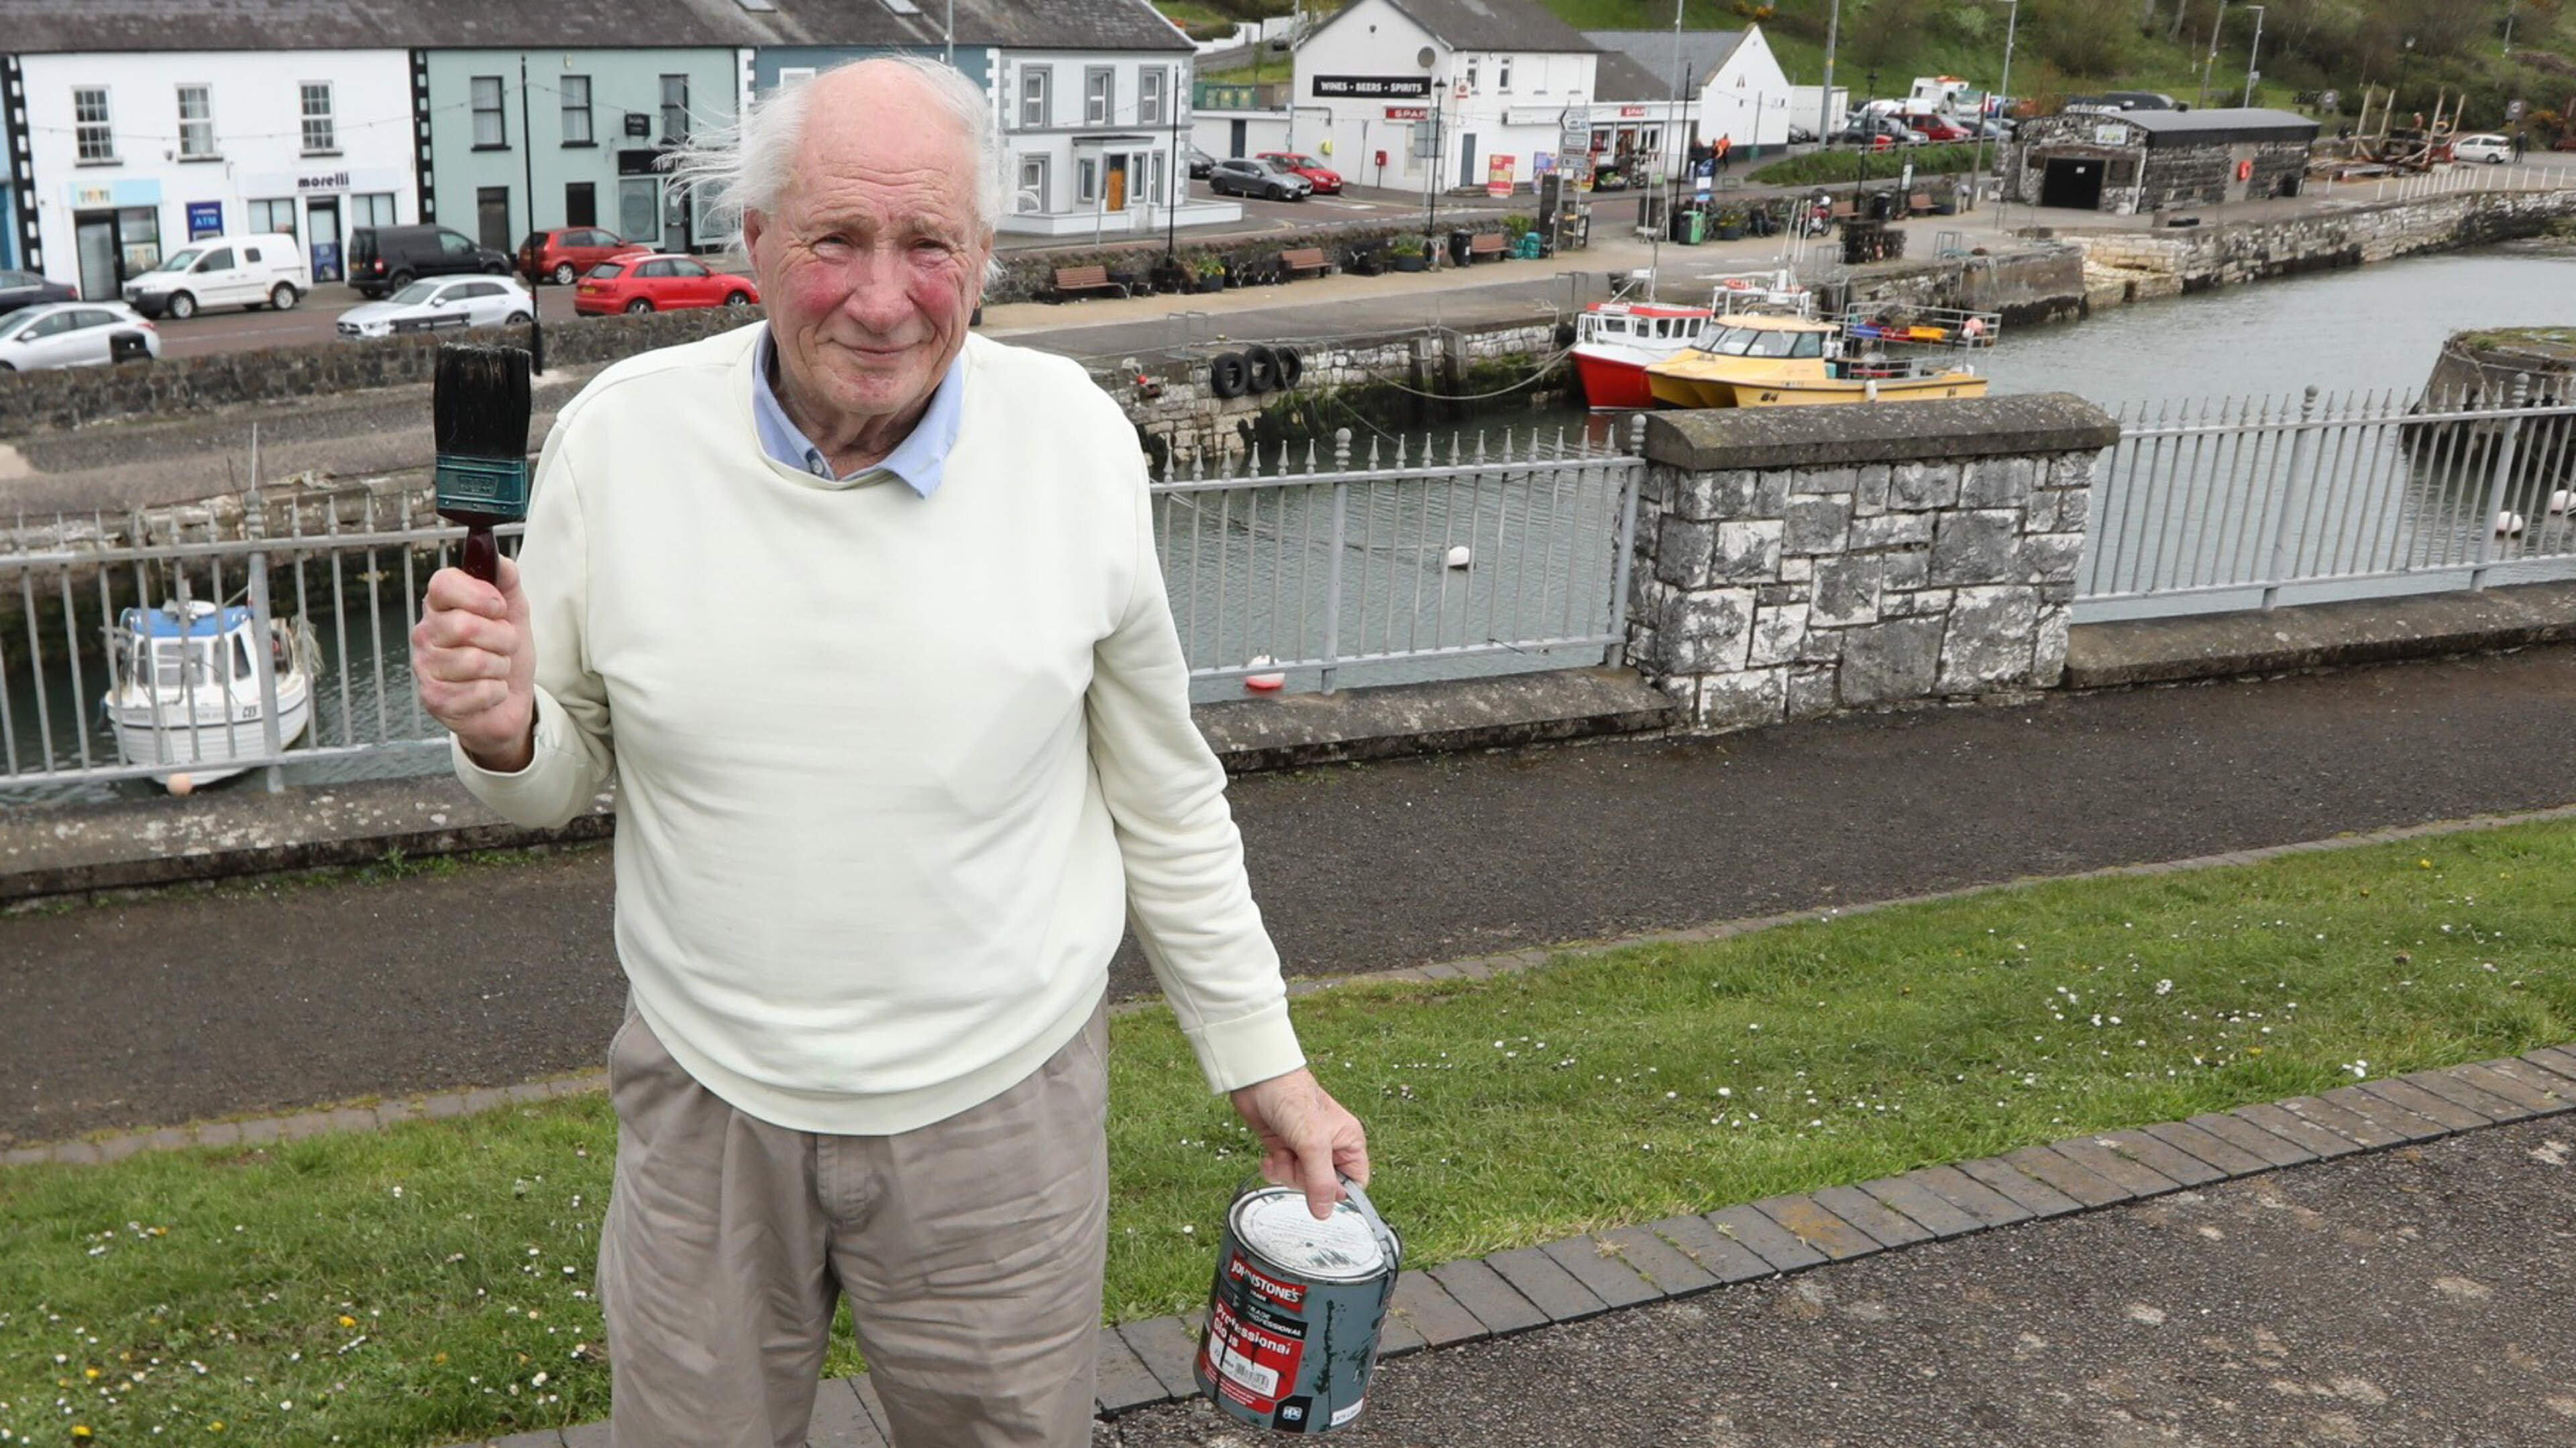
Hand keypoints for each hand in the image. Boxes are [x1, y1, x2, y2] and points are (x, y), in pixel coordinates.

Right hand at [411, 557, 535, 770]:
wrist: (510, 699)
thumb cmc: (505, 652)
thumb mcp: (514, 612)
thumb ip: (507, 582)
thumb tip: (500, 561)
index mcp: (440, 605)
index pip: (443, 583)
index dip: (478, 594)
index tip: (499, 607)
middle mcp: (425, 632)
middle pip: (465, 625)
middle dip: (502, 638)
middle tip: (505, 645)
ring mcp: (425, 667)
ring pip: (475, 661)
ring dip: (501, 667)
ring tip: (497, 668)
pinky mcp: (433, 699)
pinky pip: (478, 691)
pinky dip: (496, 692)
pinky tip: (490, 691)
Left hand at [1229, 1067, 1368, 1219]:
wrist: (1259, 1080)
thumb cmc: (1293, 1097)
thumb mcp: (1312, 1144)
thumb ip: (1320, 1181)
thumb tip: (1325, 1212)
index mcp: (1348, 1142)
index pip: (1354, 1182)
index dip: (1338, 1192)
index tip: (1320, 1190)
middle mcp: (1329, 1146)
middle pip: (1323, 1186)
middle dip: (1304, 1179)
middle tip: (1297, 1161)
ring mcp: (1305, 1148)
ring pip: (1300, 1181)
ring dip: (1286, 1171)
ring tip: (1282, 1151)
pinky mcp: (1284, 1148)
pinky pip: (1282, 1172)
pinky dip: (1273, 1167)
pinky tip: (1270, 1154)